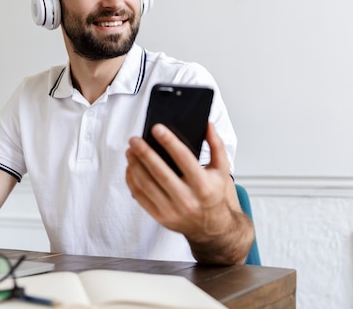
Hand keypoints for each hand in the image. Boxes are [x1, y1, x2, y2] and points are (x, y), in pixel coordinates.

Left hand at [126, 123, 251, 263]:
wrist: (212, 228)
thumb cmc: (214, 195)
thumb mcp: (222, 170)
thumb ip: (216, 145)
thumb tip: (207, 124)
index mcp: (204, 186)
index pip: (184, 159)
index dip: (169, 142)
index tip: (156, 128)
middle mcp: (187, 199)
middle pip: (160, 172)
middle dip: (145, 153)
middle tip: (134, 139)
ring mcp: (172, 210)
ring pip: (147, 184)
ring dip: (135, 165)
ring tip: (130, 150)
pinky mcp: (160, 217)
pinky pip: (140, 197)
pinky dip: (132, 180)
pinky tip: (131, 167)